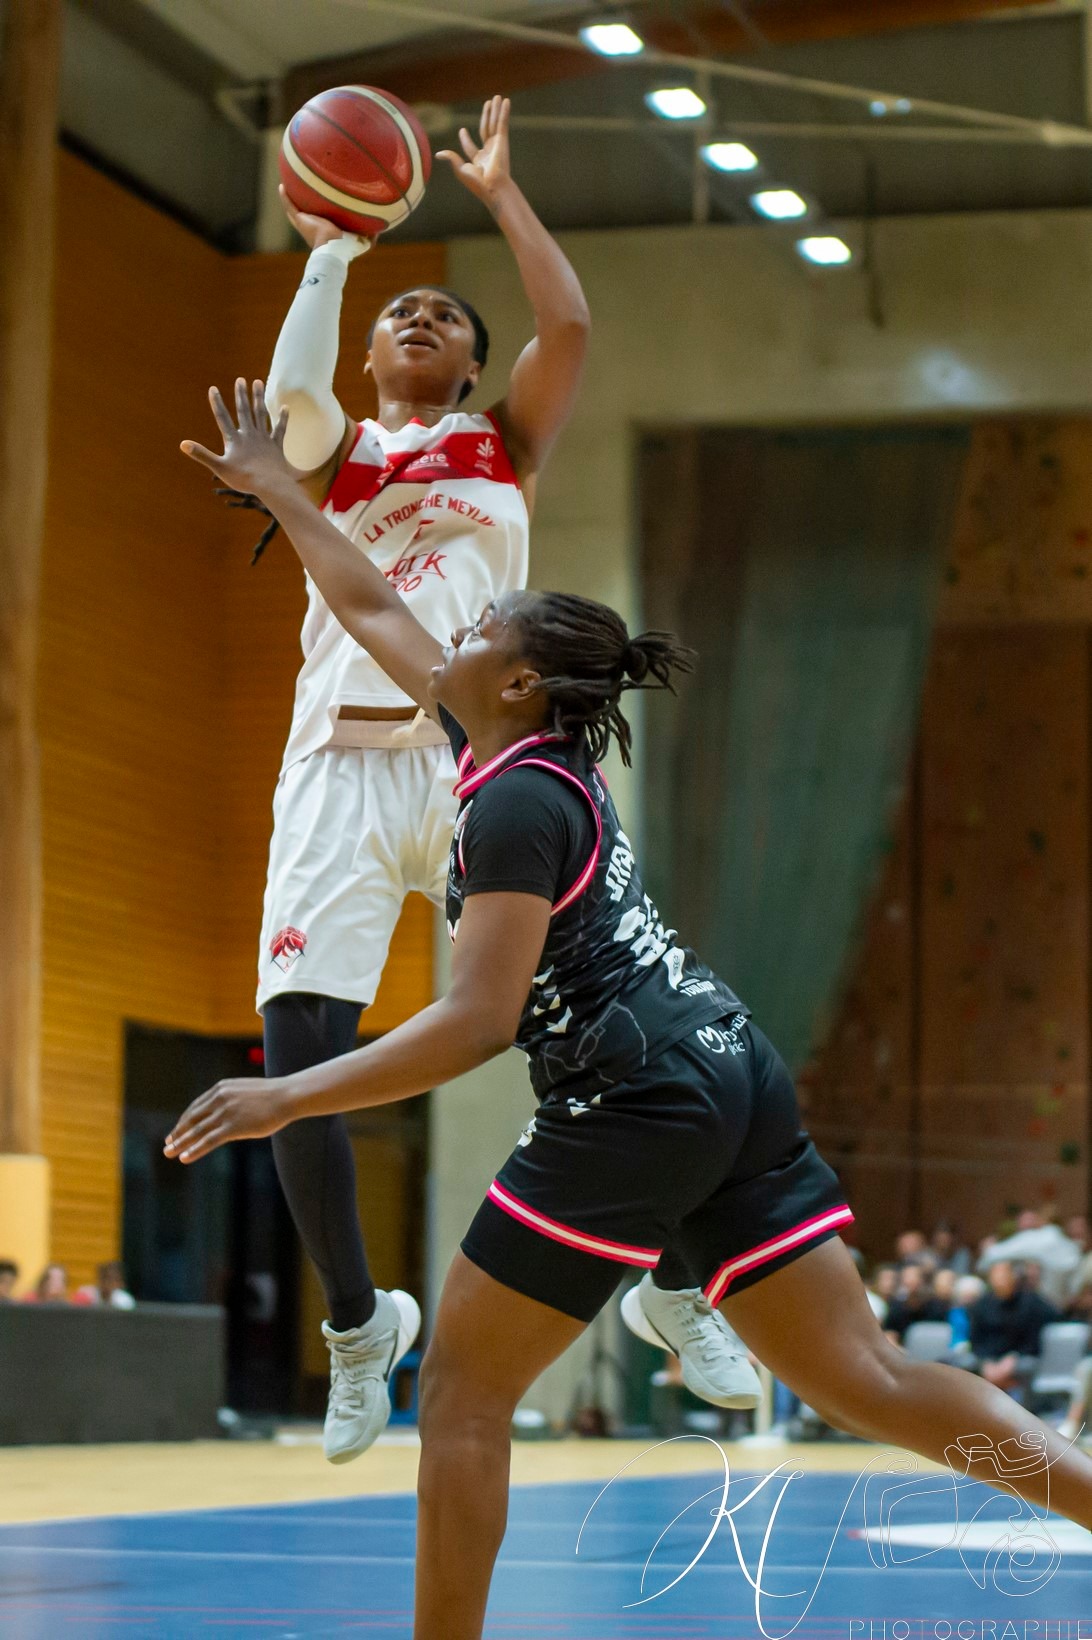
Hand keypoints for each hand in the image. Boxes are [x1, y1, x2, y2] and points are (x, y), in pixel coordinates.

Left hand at [164, 1076, 296, 1162]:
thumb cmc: (271, 1095)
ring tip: (169, 1153)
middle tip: (167, 1144)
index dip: (184, 1121)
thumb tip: (223, 1112)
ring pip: (196, 1131)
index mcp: (221, 1088)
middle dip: (178, 1133)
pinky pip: (209, 1140)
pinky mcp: (233, 1126)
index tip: (176, 1131)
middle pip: (191, 1119)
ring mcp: (225, 1112)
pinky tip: (185, 1157)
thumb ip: (230, 1099)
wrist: (286, 1096)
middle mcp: (219, 1099)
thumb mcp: (244, 1091)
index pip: (195, 1107)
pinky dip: (194, 1149)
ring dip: (181, 1143)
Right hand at [181, 379, 296, 500]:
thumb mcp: (219, 467)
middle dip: (241, 395)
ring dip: (258, 398)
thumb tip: (183, 444)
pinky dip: (283, 418)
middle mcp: (249, 435)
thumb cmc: (243, 478)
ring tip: (258, 382)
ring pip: (261, 414)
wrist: (270, 485)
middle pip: (244, 411)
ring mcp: (264, 439)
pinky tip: (285, 407)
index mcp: (234, 440)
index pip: (223, 418)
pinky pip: (280, 429)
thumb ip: (202, 454)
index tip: (213, 388)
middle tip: (240, 380)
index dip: (217, 403)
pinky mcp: (276, 446)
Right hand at [278, 184, 373, 251]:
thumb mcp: (364, 240)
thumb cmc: (348, 247)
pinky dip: (284, 197)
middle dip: (306, 207)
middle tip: (303, 194)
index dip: (324, 215)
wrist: (333, 248)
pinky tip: (281, 186)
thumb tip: (383, 226)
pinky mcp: (299, 220)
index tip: (325, 206)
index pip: (324, 221)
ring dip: (291, 199)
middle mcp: (314, 227)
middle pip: (307, 215)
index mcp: (327, 231)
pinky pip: (289, 205)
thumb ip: (372, 233)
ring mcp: (305, 223)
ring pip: (295, 210)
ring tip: (288, 186)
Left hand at [438, 95, 512, 207]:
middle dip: (487, 116)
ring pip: (494, 124)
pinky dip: (504, 112)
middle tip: (488, 103)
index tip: (462, 131)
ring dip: (496, 110)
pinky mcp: (503, 141)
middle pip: (486, 129)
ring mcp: (497, 146)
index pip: (470, 147)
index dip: (465, 139)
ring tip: (497, 97)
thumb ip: (451, 158)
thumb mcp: (460, 169)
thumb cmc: (477, 183)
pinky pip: (502, 123)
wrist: (493, 186)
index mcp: (478, 161)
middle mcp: (489, 152)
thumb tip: (438, 154)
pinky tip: (506, 101)